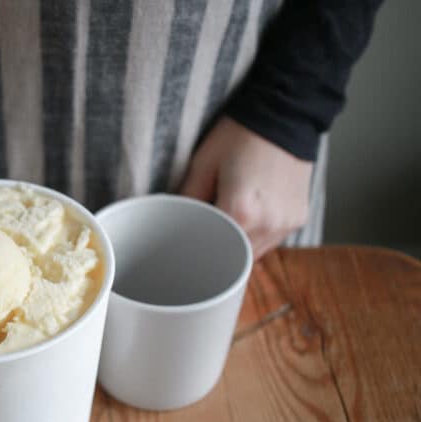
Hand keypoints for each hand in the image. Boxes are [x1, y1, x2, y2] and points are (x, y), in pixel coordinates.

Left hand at [181, 117, 312, 258]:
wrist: (285, 113)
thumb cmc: (241, 134)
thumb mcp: (202, 164)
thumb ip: (187, 200)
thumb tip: (174, 223)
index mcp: (242, 212)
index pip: (211, 249)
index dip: (197, 245)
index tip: (188, 238)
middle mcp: (268, 224)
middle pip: (233, 256)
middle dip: (217, 247)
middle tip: (205, 228)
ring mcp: (287, 224)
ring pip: (254, 253)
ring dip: (237, 244)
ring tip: (227, 218)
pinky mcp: (298, 219)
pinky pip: (271, 241)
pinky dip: (255, 235)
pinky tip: (247, 215)